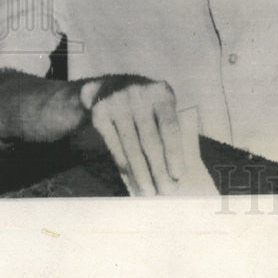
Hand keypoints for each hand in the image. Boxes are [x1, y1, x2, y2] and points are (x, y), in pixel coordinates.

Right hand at [80, 75, 185, 196]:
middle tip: (166, 190)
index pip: (170, 127)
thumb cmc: (144, 102)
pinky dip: (124, 165)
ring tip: (148, 191)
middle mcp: (138, 95)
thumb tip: (175, 167)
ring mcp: (117, 104)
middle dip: (159, 169)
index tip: (178, 175)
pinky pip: (114, 146)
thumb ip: (167, 125)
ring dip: (141, 173)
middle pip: (150, 140)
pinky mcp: (100, 114)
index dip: (174, 153)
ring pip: (131, 146)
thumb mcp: (159, 103)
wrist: (106, 86)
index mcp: (161, 92)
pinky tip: (132, 179)